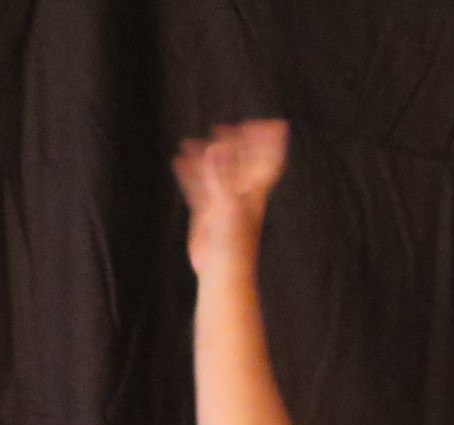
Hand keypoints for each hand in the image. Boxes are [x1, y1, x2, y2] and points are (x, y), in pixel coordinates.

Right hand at [173, 120, 288, 269]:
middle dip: (236, 144)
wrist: (222, 273)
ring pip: (215, 174)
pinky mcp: (206, 215)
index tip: (274, 122)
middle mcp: (240, 196)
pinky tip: (179, 160)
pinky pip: (196, 188)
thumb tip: (216, 147)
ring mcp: (222, 204)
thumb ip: (221, 175)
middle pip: (240, 163)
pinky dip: (189, 173)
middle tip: (229, 126)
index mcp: (253, 193)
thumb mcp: (227, 205)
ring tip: (193, 141)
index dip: (270, 143)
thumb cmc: (232, 244)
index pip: (266, 161)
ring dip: (207, 157)